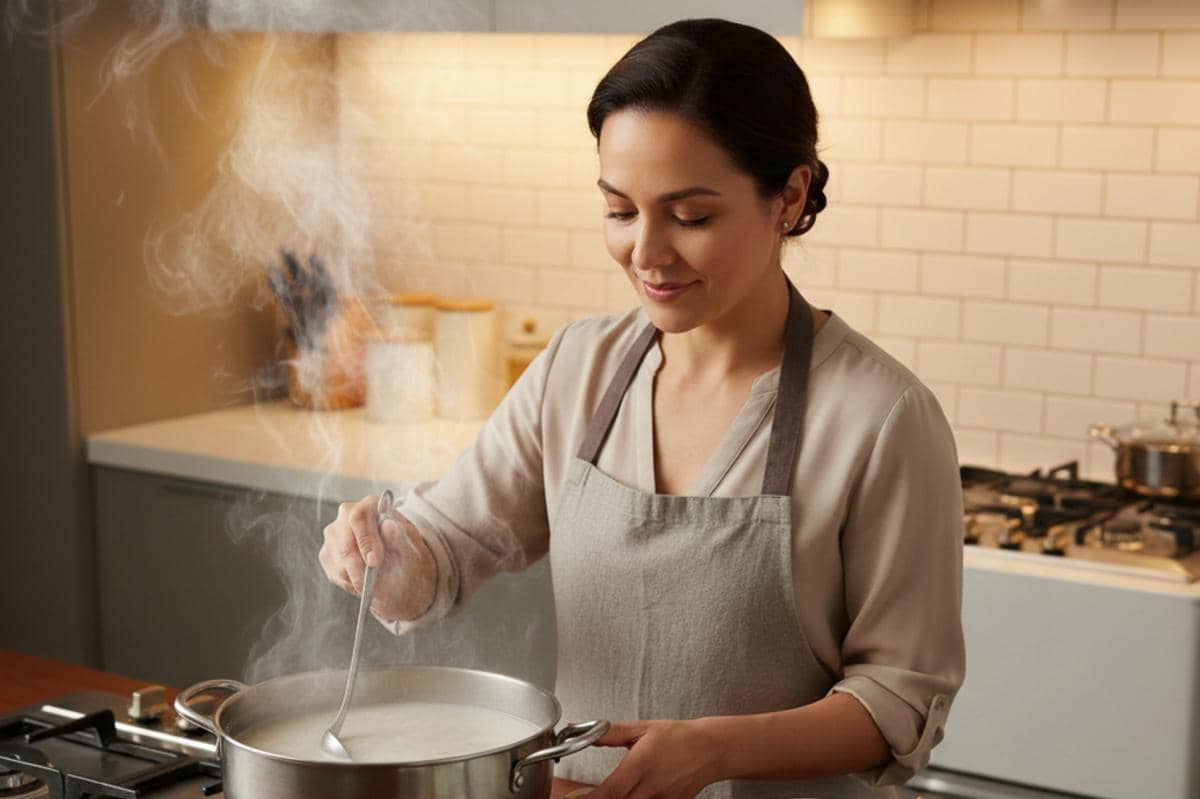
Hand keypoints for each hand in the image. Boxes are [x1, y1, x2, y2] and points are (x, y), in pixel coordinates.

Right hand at [318, 495, 436, 620]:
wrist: (401, 571)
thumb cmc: (406, 554)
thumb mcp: (409, 546)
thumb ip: (399, 537)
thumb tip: (389, 525)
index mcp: (370, 505)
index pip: (358, 516)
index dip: (365, 540)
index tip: (374, 562)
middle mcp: (347, 515)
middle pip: (343, 540)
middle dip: (358, 565)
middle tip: (371, 581)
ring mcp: (334, 534)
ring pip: (339, 559)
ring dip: (357, 577)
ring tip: (374, 582)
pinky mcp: (327, 554)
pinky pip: (335, 572)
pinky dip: (351, 582)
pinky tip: (365, 581)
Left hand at [587, 719, 722, 798]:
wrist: (711, 749)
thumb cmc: (679, 737)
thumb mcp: (642, 729)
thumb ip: (610, 733)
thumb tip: (581, 730)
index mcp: (641, 765)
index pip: (610, 791)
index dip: (592, 798)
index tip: (578, 798)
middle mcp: (651, 787)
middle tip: (590, 796)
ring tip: (610, 794)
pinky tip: (631, 794)